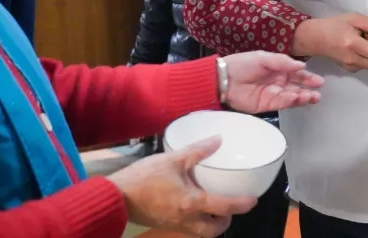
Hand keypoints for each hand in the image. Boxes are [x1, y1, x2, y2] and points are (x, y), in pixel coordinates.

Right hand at [109, 136, 255, 236]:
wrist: (114, 196)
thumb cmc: (143, 177)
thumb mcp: (172, 159)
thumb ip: (197, 150)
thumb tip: (218, 140)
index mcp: (191, 202)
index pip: (224, 207)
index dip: (242, 204)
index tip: (253, 200)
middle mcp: (186, 219)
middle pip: (213, 231)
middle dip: (224, 223)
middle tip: (229, 209)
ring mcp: (174, 224)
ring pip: (199, 233)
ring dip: (210, 225)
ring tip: (213, 209)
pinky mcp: (163, 224)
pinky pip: (186, 228)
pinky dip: (195, 222)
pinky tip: (191, 207)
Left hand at [222, 51, 324, 113]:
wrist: (223, 78)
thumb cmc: (241, 64)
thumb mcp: (263, 57)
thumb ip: (283, 62)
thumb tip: (301, 66)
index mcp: (278, 70)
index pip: (297, 75)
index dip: (308, 78)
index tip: (319, 81)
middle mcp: (277, 83)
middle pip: (297, 88)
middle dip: (308, 91)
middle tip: (317, 93)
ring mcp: (272, 95)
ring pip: (291, 97)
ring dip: (302, 97)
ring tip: (312, 97)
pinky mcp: (265, 105)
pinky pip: (281, 104)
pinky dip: (290, 101)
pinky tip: (296, 97)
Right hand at [291, 13, 367, 73]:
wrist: (315, 38)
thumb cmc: (334, 26)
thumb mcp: (353, 18)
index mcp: (353, 43)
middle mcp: (352, 58)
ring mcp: (349, 66)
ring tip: (366, 44)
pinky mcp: (348, 69)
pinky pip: (364, 66)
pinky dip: (367, 60)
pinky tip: (359, 50)